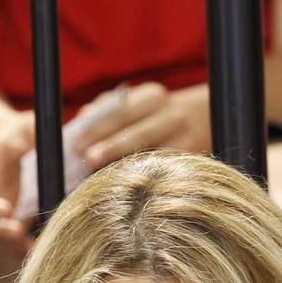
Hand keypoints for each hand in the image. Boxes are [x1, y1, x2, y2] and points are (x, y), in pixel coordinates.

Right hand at [0, 111, 35, 254]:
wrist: (24, 152)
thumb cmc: (23, 136)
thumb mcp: (28, 126)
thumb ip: (29, 129)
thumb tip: (25, 146)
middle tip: (4, 209)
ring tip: (18, 232)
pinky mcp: (3, 224)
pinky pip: (5, 241)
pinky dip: (16, 247)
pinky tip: (32, 247)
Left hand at [74, 82, 209, 167]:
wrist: (204, 118)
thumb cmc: (156, 115)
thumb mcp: (137, 103)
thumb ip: (109, 109)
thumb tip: (83, 117)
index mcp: (151, 97)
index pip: (120, 111)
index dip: (97, 128)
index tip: (77, 144)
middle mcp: (170, 114)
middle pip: (136, 131)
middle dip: (110, 146)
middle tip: (88, 159)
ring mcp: (184, 137)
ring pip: (151, 152)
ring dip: (125, 165)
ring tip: (102, 177)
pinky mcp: (191, 157)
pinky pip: (162, 167)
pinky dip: (142, 175)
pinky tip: (126, 185)